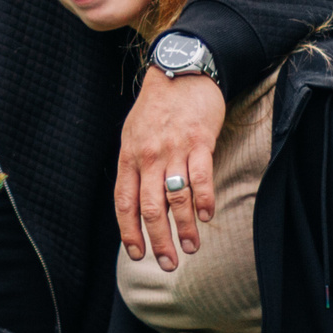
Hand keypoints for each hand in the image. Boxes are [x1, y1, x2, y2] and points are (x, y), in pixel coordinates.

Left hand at [116, 67, 224, 270]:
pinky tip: (207, 216)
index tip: (138, 254)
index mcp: (129, 157)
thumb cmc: (157, 107)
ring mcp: (174, 149)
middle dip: (158, 240)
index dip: (130, 232)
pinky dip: (204, 200)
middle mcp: (148, 156)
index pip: (125, 203)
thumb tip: (136, 203)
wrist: (181, 69)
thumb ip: (134, 166)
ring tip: (191, 247)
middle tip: (168, 263)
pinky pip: (200, 177)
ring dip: (184, 227)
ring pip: (176, 198)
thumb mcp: (133, 134)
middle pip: (150, 208)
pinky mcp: (199, 141)